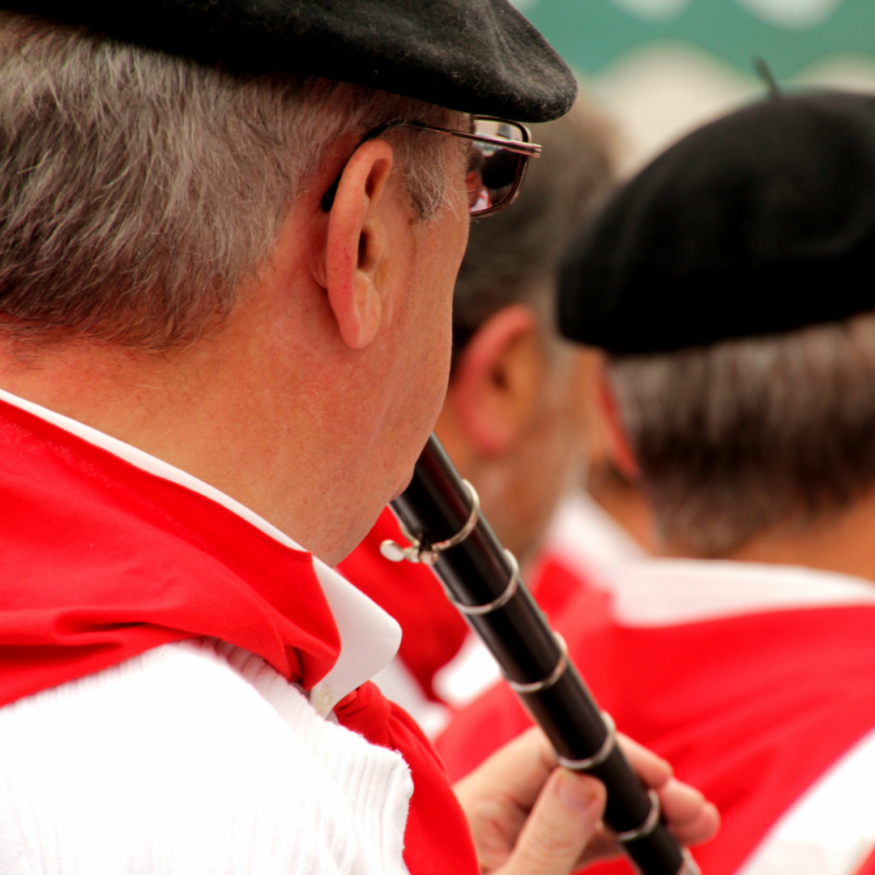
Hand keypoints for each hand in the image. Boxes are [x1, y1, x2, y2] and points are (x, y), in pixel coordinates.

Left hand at [454, 727, 718, 874]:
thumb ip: (547, 839)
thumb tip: (588, 780)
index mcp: (480, 801)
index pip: (548, 751)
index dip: (607, 754)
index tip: (658, 774)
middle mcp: (496, 809)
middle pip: (574, 776)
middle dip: (636, 787)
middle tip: (694, 809)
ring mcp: (512, 836)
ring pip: (584, 810)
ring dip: (638, 816)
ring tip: (693, 826)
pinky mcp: (526, 858)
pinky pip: (578, 840)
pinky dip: (617, 842)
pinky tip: (656, 850)